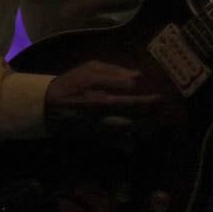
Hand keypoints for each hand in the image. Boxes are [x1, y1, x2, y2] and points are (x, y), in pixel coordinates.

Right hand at [44, 60, 158, 137]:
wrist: (47, 107)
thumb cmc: (71, 84)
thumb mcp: (89, 68)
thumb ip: (114, 71)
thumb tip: (137, 75)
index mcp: (100, 86)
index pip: (131, 87)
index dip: (147, 87)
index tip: (159, 88)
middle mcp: (102, 106)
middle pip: (135, 108)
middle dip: (153, 107)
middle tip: (165, 105)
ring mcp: (100, 123)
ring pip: (130, 127)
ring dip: (147, 126)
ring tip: (159, 122)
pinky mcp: (96, 136)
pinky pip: (118, 142)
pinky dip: (130, 143)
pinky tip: (138, 140)